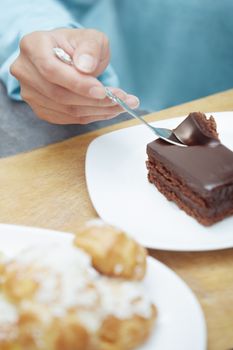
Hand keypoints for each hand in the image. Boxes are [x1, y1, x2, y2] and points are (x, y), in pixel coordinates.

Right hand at [10, 28, 138, 123]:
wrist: (66, 57)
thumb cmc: (77, 46)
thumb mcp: (90, 37)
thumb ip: (90, 48)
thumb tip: (86, 67)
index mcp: (33, 46)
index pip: (51, 70)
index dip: (77, 84)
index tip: (102, 91)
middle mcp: (26, 71)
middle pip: (59, 94)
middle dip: (94, 100)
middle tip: (122, 100)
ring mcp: (31, 94)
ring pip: (66, 110)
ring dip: (98, 111)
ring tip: (121, 105)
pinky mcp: (42, 109)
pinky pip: (68, 118)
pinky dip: (91, 116)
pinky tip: (108, 111)